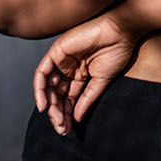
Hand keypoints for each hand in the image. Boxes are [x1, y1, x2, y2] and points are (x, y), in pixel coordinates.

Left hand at [33, 13, 138, 134]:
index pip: (68, 98)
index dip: (67, 114)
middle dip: (57, 112)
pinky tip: (44, 105)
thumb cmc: (116, 52)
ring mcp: (61, 60)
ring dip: (50, 105)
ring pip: (48, 86)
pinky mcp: (56, 51)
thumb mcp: (101, 82)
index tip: (68, 129)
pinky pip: (42, 73)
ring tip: (56, 120)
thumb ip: (87, 99)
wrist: (121, 31)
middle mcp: (68, 68)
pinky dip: (40, 89)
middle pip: (57, 94)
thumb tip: (76, 118)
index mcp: (79, 74)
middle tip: (62, 128)